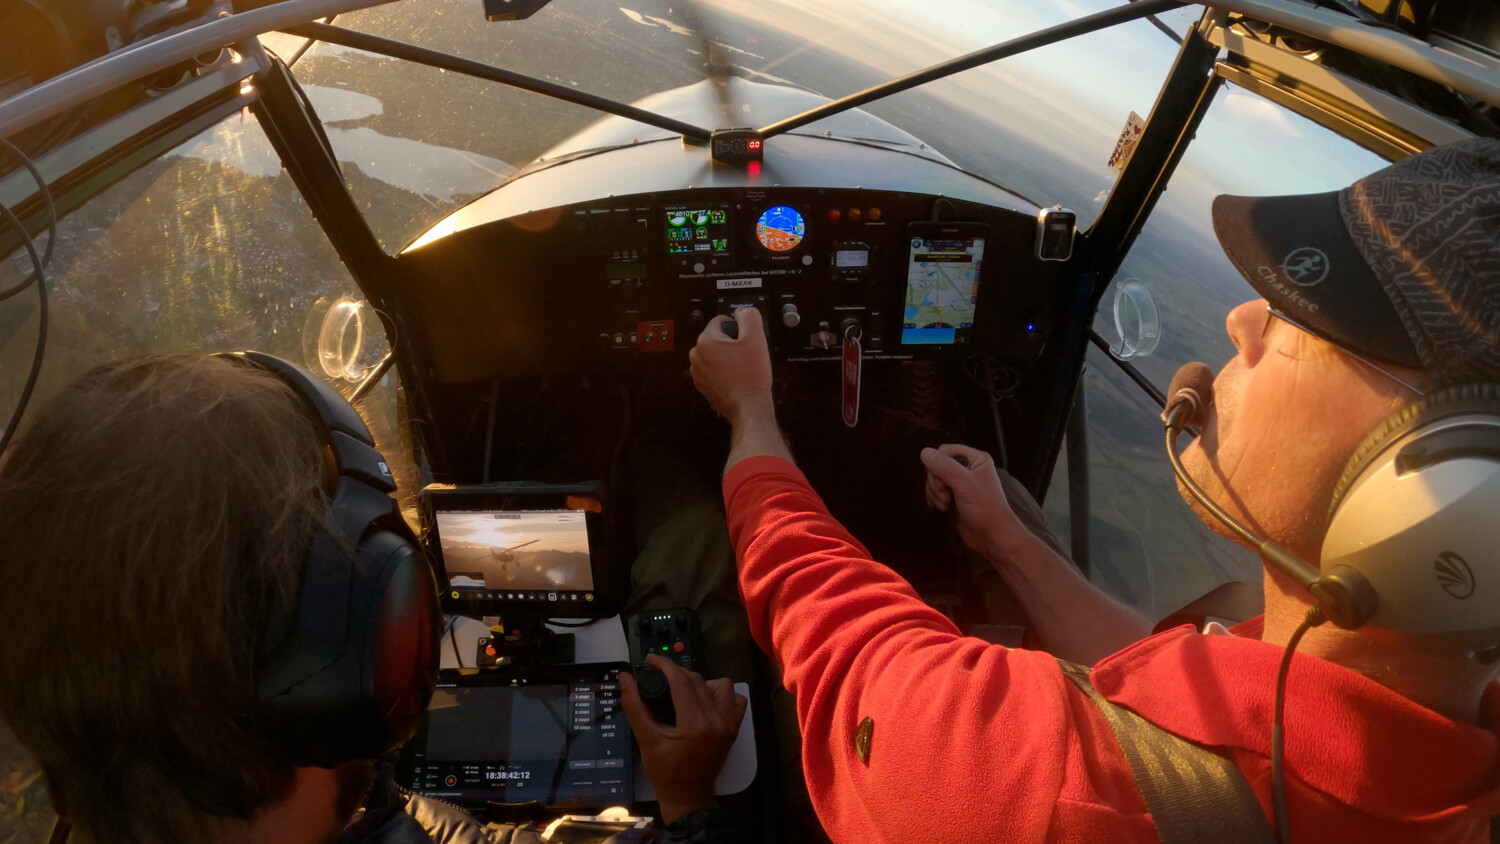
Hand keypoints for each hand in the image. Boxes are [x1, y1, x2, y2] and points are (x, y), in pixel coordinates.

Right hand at [619, 654, 747, 823]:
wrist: (687, 795)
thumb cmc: (665, 771)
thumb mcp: (645, 739)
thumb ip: (634, 706)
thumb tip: (625, 677)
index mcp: (695, 724)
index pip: (681, 681)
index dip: (665, 665)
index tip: (651, 660)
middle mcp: (717, 721)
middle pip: (698, 680)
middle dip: (677, 673)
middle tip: (660, 677)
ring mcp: (729, 725)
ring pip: (721, 686)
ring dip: (702, 682)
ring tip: (685, 692)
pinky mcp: (734, 729)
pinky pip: (736, 700)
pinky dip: (722, 696)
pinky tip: (706, 702)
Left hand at [689, 307, 772, 422]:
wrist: (748, 406)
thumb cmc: (750, 376)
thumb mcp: (756, 338)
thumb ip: (749, 316)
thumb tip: (742, 311)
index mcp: (706, 341)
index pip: (721, 320)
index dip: (737, 327)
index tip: (744, 338)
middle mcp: (697, 355)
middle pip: (716, 337)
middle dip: (730, 343)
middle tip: (744, 354)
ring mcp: (698, 372)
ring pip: (714, 354)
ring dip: (726, 357)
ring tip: (739, 367)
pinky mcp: (702, 384)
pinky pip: (712, 369)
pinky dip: (722, 370)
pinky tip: (734, 376)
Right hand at [920, 444, 1027, 559]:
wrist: (991, 537)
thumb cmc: (985, 510)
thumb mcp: (965, 485)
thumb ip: (945, 467)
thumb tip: (924, 452)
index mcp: (976, 459)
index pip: (945, 450)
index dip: (939, 465)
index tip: (945, 483)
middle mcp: (968, 468)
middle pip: (937, 465)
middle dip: (937, 483)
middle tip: (947, 498)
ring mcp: (960, 483)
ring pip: (933, 479)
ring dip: (935, 493)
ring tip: (947, 505)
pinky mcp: (953, 496)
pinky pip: (934, 491)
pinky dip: (934, 499)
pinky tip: (943, 508)